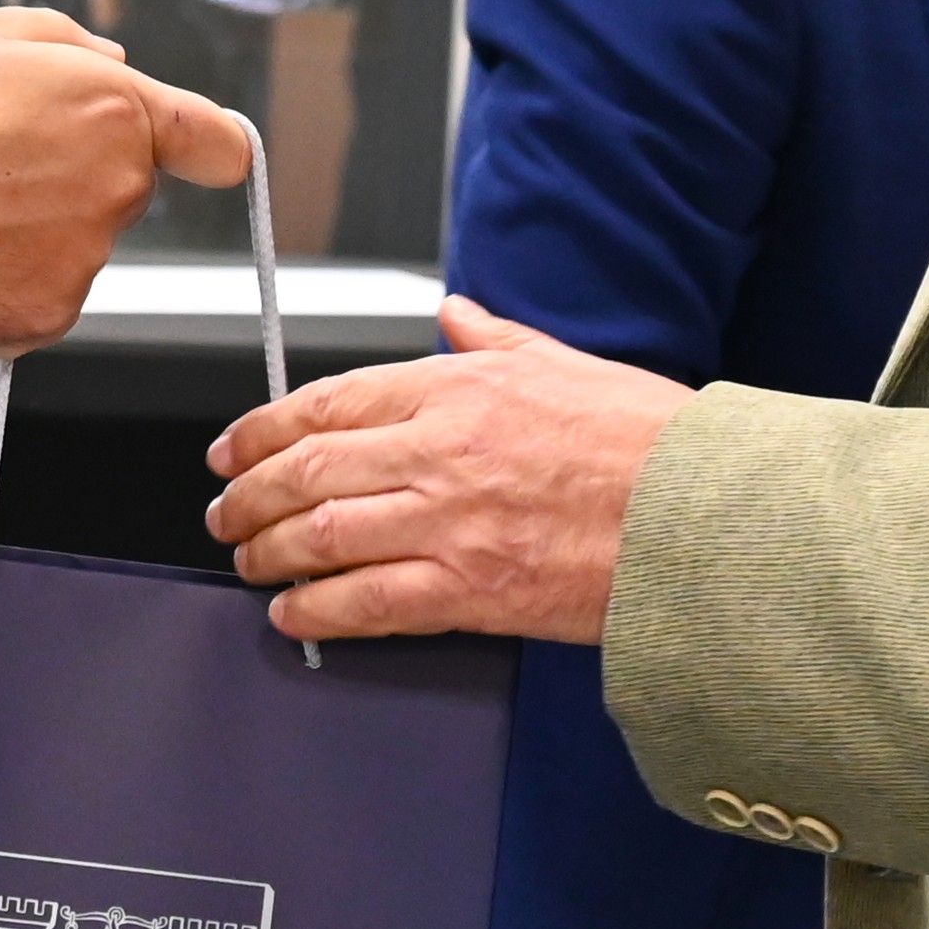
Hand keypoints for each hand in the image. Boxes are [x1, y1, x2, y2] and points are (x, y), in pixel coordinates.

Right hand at [0, 7, 245, 357]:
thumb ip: (71, 43)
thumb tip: (116, 63)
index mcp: (114, 108)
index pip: (217, 142)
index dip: (206, 146)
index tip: (200, 155)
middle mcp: (115, 188)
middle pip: (126, 189)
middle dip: (77, 175)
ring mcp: (82, 260)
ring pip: (80, 244)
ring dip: (35, 229)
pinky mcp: (45, 316)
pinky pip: (41, 295)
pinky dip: (4, 279)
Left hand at [200, 297, 691, 641]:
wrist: (705, 518)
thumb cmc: (651, 443)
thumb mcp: (569, 363)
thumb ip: (496, 339)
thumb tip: (455, 314)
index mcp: (460, 389)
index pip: (330, 402)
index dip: (263, 428)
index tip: (233, 447)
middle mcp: (440, 451)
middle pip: (307, 470)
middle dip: (248, 495)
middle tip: (224, 512)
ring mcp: (449, 524)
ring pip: (320, 536)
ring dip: (267, 552)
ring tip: (248, 562)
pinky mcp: (470, 592)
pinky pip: (365, 603)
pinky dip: (315, 610)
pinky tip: (292, 615)